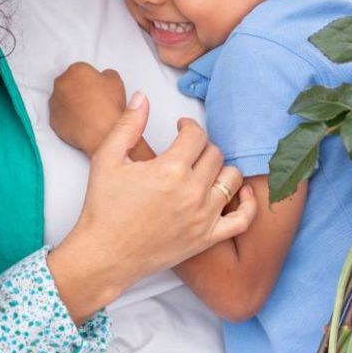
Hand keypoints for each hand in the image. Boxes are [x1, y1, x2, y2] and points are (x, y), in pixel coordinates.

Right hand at [46, 93, 256, 321]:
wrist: (104, 255)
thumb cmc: (103, 207)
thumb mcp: (107, 158)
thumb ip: (128, 124)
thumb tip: (143, 97)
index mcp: (170, 169)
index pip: (196, 135)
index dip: (188, 126)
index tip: (180, 129)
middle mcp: (192, 192)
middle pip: (214, 154)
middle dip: (201, 146)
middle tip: (187, 150)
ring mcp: (203, 217)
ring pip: (232, 179)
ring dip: (220, 169)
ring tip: (204, 169)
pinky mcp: (207, 239)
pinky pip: (242, 220)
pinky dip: (248, 204)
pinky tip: (239, 193)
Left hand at [50, 63, 126, 155]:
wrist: (104, 133)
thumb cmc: (110, 106)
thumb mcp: (116, 81)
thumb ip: (106, 74)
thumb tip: (102, 77)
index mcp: (76, 70)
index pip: (82, 71)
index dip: (91, 80)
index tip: (96, 89)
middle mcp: (61, 83)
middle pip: (69, 83)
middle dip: (78, 89)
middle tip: (92, 100)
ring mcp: (54, 102)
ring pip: (62, 99)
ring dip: (71, 103)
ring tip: (86, 112)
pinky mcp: (53, 119)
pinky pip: (60, 115)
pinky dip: (67, 117)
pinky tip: (80, 121)